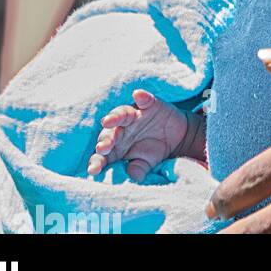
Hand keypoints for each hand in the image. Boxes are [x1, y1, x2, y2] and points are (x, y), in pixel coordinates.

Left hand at [87, 88, 201, 181]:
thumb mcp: (146, 163)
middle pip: (109, 133)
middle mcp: (121, 129)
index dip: (97, 161)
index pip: (102, 154)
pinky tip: (137, 95)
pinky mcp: (149, 105)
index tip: (93, 170)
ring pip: (121, 114)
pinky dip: (141, 97)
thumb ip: (138, 169)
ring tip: (108, 121)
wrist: (177, 137)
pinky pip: (144, 99)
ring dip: (115, 117)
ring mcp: (135, 116)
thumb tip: (131, 175)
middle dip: (105, 140)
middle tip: (102, 147)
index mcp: (116, 147)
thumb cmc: (155, 151)